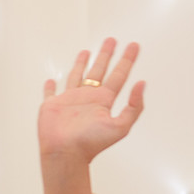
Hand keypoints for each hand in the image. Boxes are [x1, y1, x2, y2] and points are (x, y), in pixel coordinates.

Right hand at [38, 38, 145, 166]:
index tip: (134, 46)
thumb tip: (142, 83)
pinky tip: (52, 79)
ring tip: (87, 52)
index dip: (127, 60)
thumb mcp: (121, 125)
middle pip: (100, 70)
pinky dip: (50, 86)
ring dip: (82, 64)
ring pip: (77, 76)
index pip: (119, 74)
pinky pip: (51, 92)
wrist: (66, 153)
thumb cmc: (91, 143)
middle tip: (111, 40)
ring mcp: (70, 101)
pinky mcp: (52, 106)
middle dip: (106, 55)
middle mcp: (89, 98)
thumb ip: (134, 106)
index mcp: (104, 100)